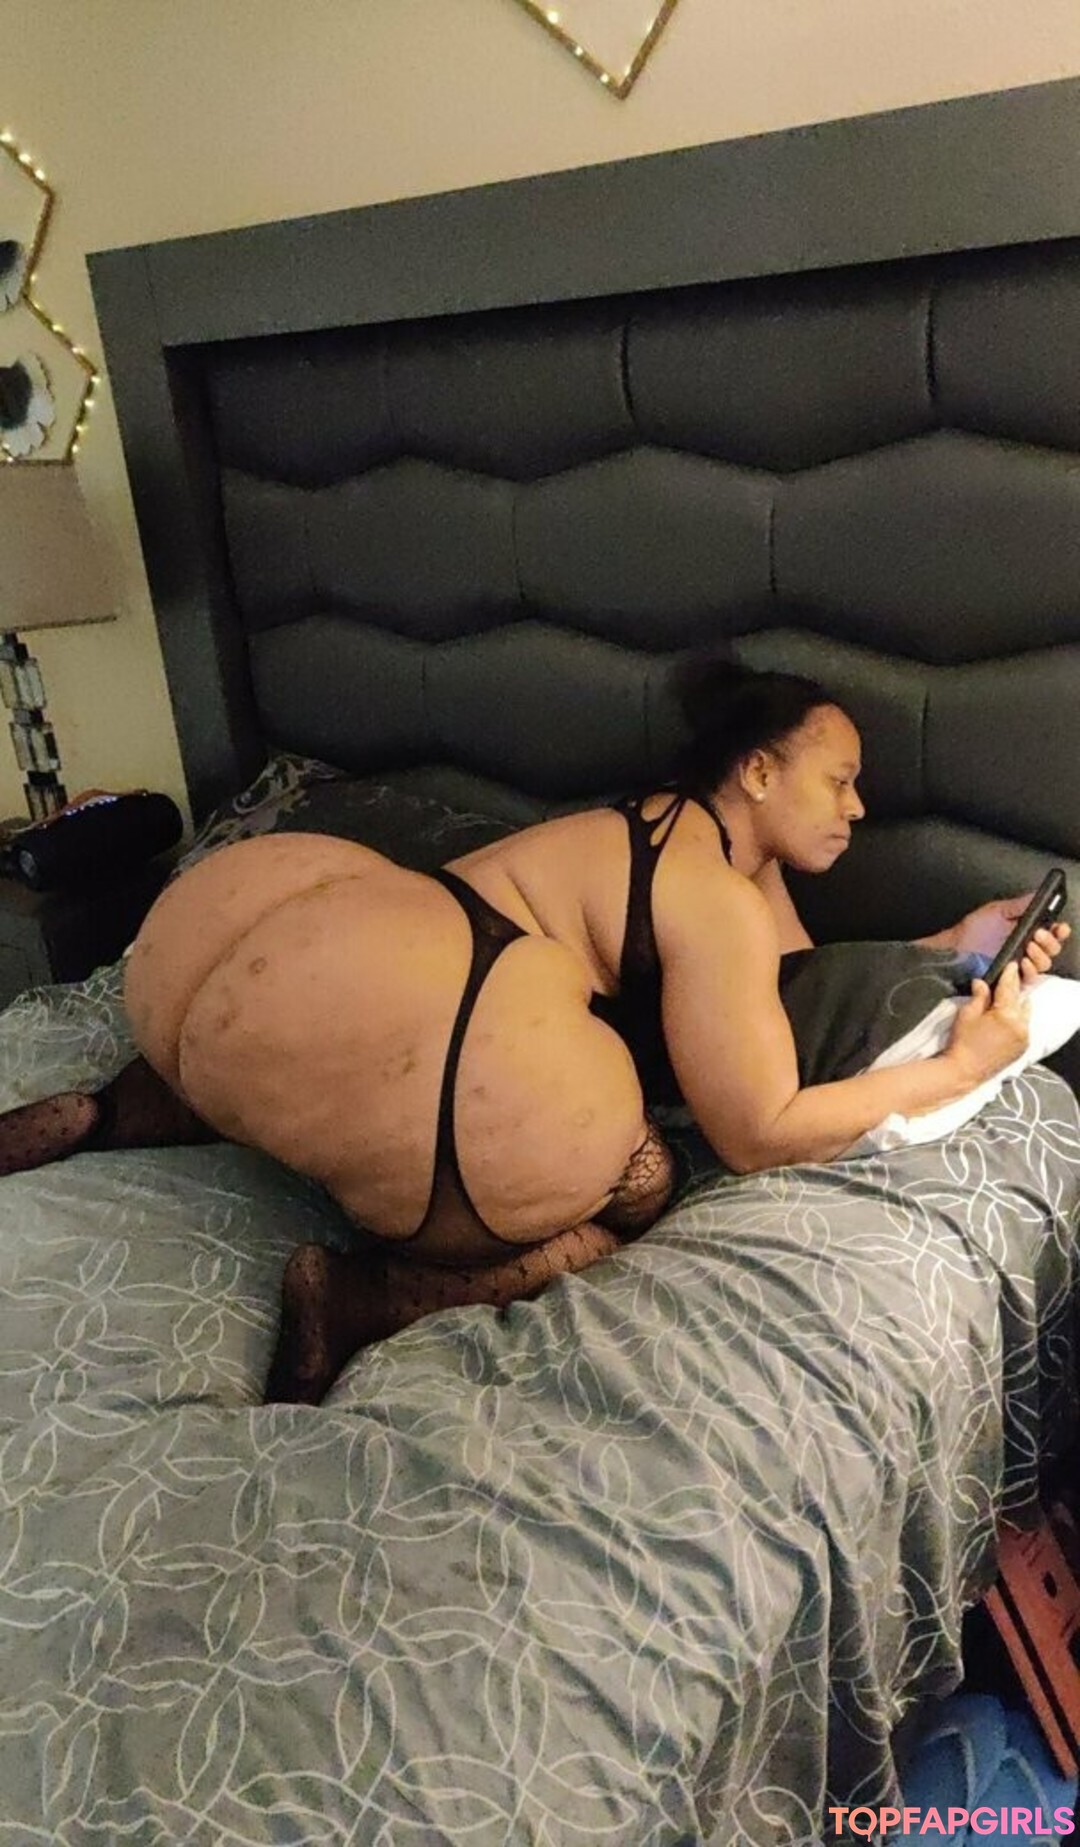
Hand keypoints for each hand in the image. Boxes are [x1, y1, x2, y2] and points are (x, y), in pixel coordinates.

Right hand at [946, 963, 1029, 1087]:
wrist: (964, 1071)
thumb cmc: (962, 1041)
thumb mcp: (967, 1014)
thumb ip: (980, 996)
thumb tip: (982, 983)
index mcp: (1007, 1015)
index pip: (1009, 988)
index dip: (1009, 975)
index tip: (1011, 964)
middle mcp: (1021, 1025)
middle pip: (1021, 1000)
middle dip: (1014, 990)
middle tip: (1008, 980)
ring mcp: (1024, 1038)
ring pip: (1025, 1013)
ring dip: (1018, 1005)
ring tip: (1008, 1000)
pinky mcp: (1023, 1048)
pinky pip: (1025, 1027)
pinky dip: (1018, 1019)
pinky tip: (1008, 1018)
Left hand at [952, 894, 1070, 982]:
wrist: (954, 949)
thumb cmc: (972, 931)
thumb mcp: (997, 912)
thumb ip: (1019, 905)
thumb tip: (1038, 895)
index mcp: (1026, 931)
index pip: (1051, 933)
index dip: (1059, 931)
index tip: (1060, 927)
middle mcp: (1026, 949)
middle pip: (1052, 950)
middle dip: (1049, 942)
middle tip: (1038, 934)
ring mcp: (1020, 965)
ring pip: (1044, 965)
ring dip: (1040, 955)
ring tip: (1029, 946)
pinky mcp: (1012, 979)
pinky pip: (1029, 979)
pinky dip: (1029, 970)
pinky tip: (1021, 961)